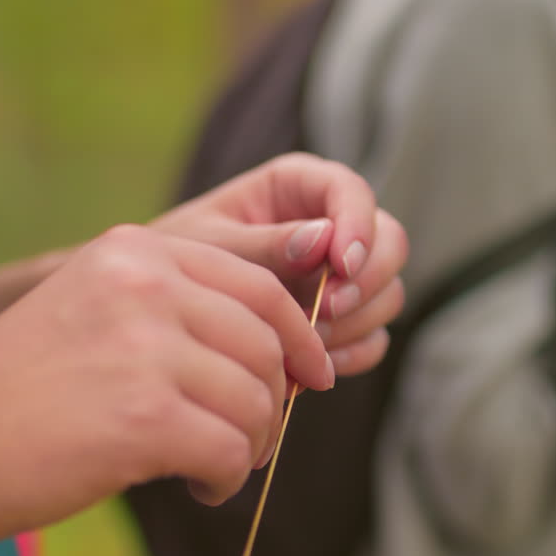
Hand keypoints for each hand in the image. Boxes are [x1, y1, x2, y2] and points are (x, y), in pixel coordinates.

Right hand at [0, 224, 334, 538]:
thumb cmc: (12, 389)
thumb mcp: (93, 310)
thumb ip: (173, 309)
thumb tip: (278, 353)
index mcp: (134, 251)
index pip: (258, 283)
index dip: (298, 335)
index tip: (310, 376)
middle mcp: (145, 285)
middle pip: (267, 343)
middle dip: (273, 400)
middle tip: (248, 440)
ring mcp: (144, 349)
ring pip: (257, 401)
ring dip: (251, 445)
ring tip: (214, 468)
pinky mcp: (143, 418)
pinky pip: (233, 450)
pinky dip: (229, 478)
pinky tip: (200, 487)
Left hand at [151, 152, 408, 375]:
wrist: (164, 314)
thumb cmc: (178, 263)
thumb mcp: (209, 247)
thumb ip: (264, 245)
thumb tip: (324, 241)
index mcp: (297, 188)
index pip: (353, 191)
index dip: (359, 225)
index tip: (342, 265)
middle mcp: (330, 226)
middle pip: (391, 242)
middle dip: (367, 281)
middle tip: (325, 311)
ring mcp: (341, 278)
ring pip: (388, 294)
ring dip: (356, 323)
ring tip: (303, 342)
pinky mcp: (343, 322)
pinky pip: (373, 339)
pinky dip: (350, 355)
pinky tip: (311, 367)